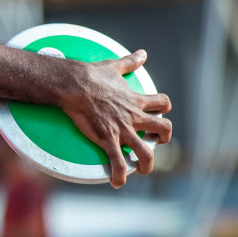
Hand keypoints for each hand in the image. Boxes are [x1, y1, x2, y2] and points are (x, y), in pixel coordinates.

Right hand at [60, 50, 172, 188]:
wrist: (74, 85)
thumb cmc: (91, 75)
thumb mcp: (114, 66)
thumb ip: (130, 61)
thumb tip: (142, 53)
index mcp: (135, 100)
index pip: (162, 103)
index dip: (162, 110)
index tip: (157, 114)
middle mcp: (133, 116)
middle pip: (163, 128)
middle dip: (162, 138)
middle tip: (154, 142)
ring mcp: (122, 130)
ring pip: (145, 152)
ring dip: (146, 163)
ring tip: (141, 169)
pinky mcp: (108, 140)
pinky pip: (118, 162)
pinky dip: (119, 175)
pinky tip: (117, 183)